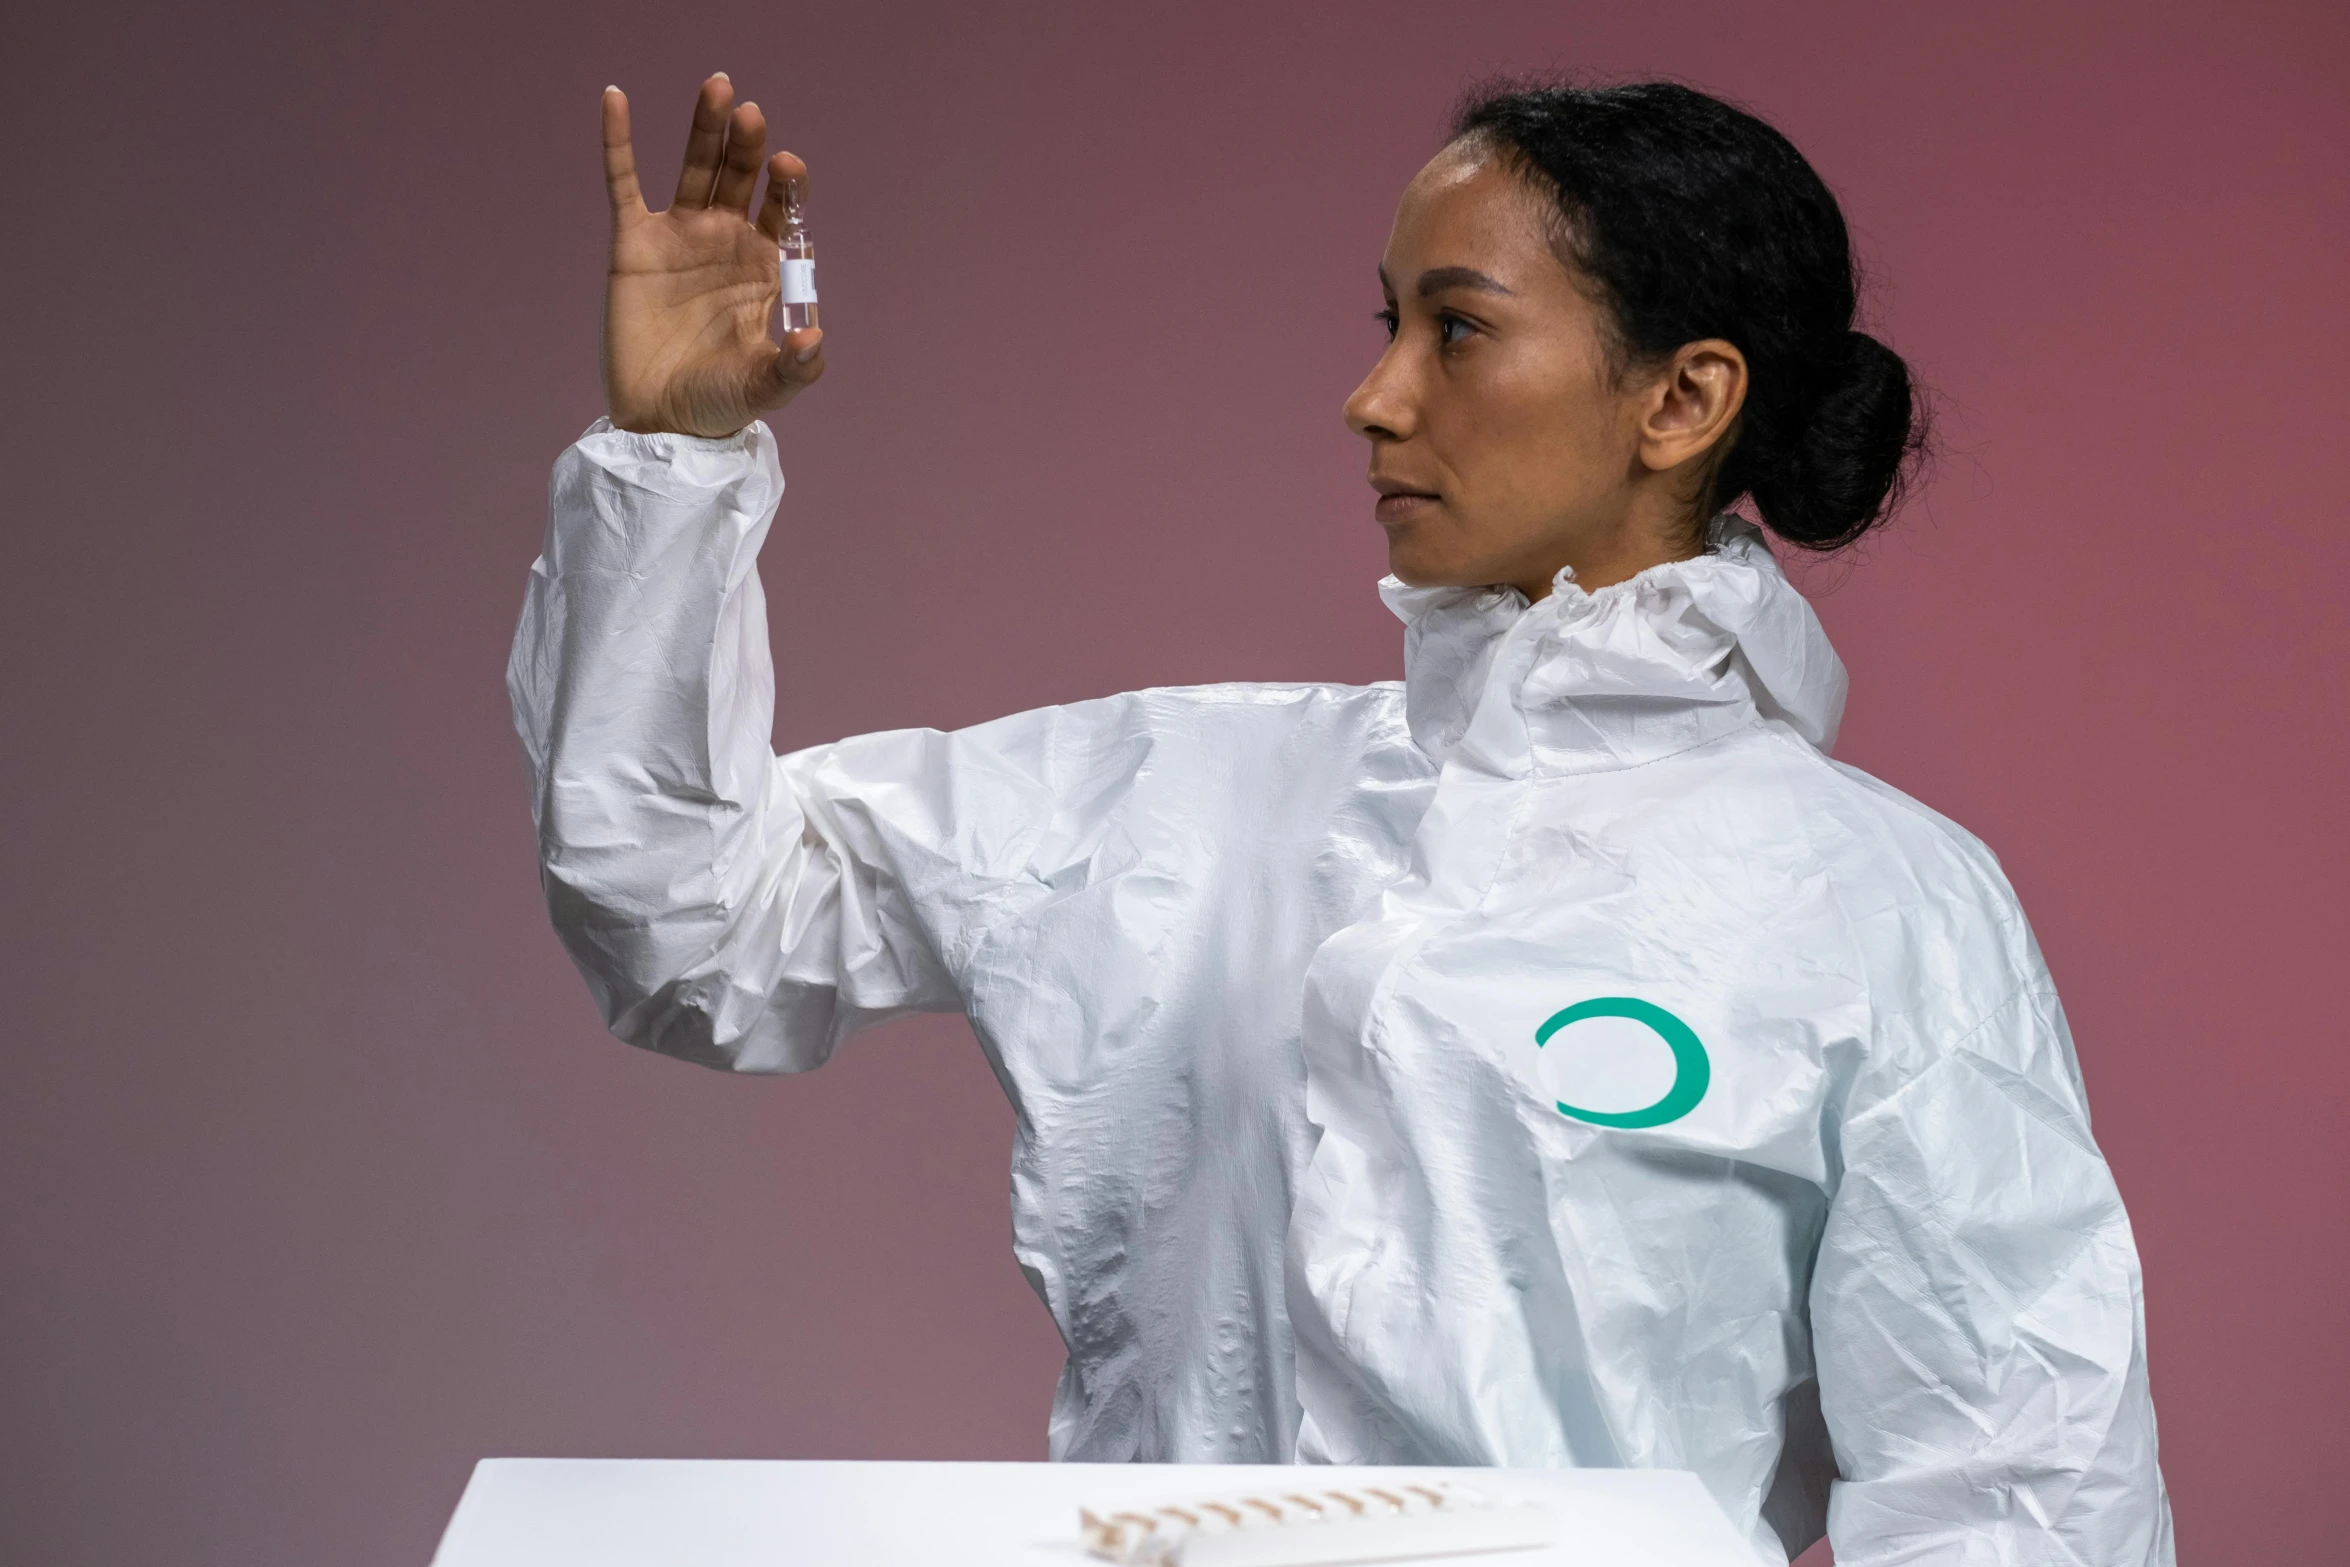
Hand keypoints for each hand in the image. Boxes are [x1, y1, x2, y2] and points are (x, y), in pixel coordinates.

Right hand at [599, 76, 824, 437]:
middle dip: (749, 145)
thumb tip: (813, 341)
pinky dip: (619, 141)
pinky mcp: (634, 241)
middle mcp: (726, 239)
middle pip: (741, 177)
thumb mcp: (764, 388)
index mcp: (764, 265)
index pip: (781, 211)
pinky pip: (624, 182)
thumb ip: (794, 369)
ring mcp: (680, 236)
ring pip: (696, 167)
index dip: (787, 186)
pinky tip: (616, 98)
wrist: (660, 420)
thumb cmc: (718, 402)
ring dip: (706, 128)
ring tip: (719, 87)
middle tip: (751, 114)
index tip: (787, 167)